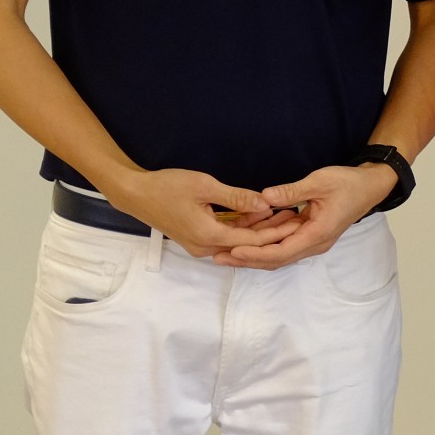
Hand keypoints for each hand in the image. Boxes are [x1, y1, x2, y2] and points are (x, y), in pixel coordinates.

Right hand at [106, 168, 301, 257]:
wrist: (135, 194)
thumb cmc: (167, 186)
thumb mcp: (205, 186)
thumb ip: (237, 198)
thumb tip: (265, 205)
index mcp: (209, 236)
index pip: (252, 240)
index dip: (277, 231)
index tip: (299, 221)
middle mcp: (205, 247)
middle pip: (247, 244)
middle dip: (273, 231)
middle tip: (298, 217)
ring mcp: (200, 245)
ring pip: (237, 240)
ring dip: (259, 229)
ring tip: (286, 214)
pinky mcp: (197, 238)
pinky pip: (226, 236)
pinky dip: (243, 227)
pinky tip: (260, 215)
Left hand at [214, 162, 397, 269]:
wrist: (370, 186)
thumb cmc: (348, 183)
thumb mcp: (320, 181)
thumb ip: (291, 191)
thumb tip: (264, 197)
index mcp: (318, 234)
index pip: (281, 252)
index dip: (255, 253)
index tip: (232, 249)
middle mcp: (314, 244)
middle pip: (275, 260)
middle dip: (246, 260)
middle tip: (217, 257)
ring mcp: (312, 241)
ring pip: (278, 255)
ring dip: (253, 254)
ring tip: (225, 251)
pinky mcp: (310, 235)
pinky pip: (284, 245)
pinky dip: (265, 244)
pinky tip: (247, 237)